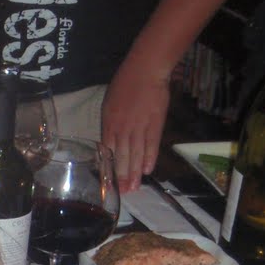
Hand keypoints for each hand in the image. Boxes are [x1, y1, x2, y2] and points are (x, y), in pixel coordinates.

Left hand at [100, 61, 170, 193]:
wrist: (145, 71)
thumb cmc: (125, 85)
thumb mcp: (109, 104)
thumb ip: (109, 125)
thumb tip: (109, 143)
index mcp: (109, 123)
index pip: (108, 151)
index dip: (109, 168)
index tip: (109, 182)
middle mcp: (123, 128)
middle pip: (122, 157)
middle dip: (122, 176)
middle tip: (124, 192)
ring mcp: (140, 127)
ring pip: (136, 154)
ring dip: (135, 172)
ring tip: (135, 187)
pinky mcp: (155, 124)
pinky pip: (152, 145)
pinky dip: (150, 158)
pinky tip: (148, 170)